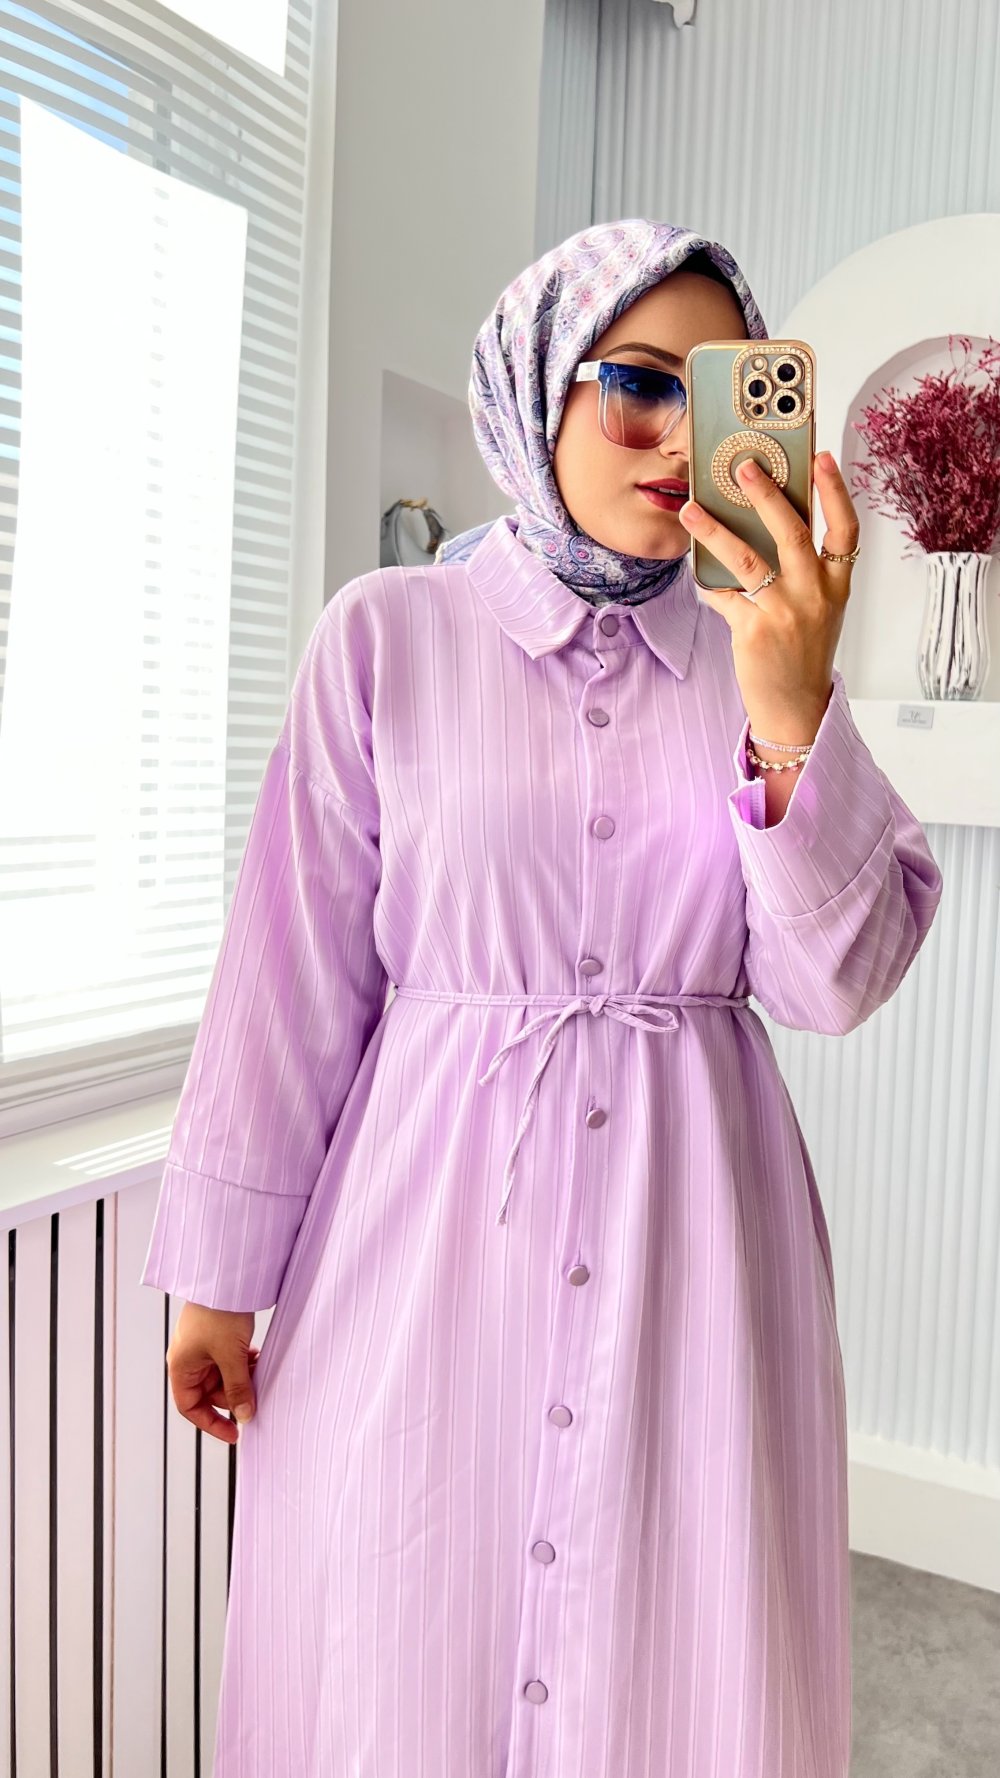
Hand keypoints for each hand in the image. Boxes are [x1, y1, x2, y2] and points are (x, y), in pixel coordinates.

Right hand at [166, 1300, 258, 1442]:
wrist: (227, 1276)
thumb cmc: (218, 1312)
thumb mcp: (230, 1356)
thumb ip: (238, 1389)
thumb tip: (245, 1416)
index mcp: (182, 1366)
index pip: (190, 1407)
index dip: (211, 1423)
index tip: (234, 1434)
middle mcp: (189, 1359)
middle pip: (210, 1392)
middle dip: (234, 1396)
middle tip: (256, 1397)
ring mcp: (203, 1347)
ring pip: (223, 1376)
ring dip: (241, 1379)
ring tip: (259, 1373)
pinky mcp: (218, 1336)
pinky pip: (230, 1360)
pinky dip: (244, 1364)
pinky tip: (258, 1358)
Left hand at [678, 451, 859, 740]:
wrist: (796, 706)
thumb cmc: (804, 650)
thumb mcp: (820, 606)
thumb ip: (804, 568)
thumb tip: (765, 521)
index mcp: (837, 583)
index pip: (845, 527)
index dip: (835, 490)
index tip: (821, 458)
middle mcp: (816, 594)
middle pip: (793, 532)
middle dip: (767, 495)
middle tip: (744, 467)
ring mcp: (785, 613)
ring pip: (748, 560)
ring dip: (716, 530)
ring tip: (691, 509)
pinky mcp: (754, 631)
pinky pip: (723, 595)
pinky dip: (706, 581)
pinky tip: (694, 568)